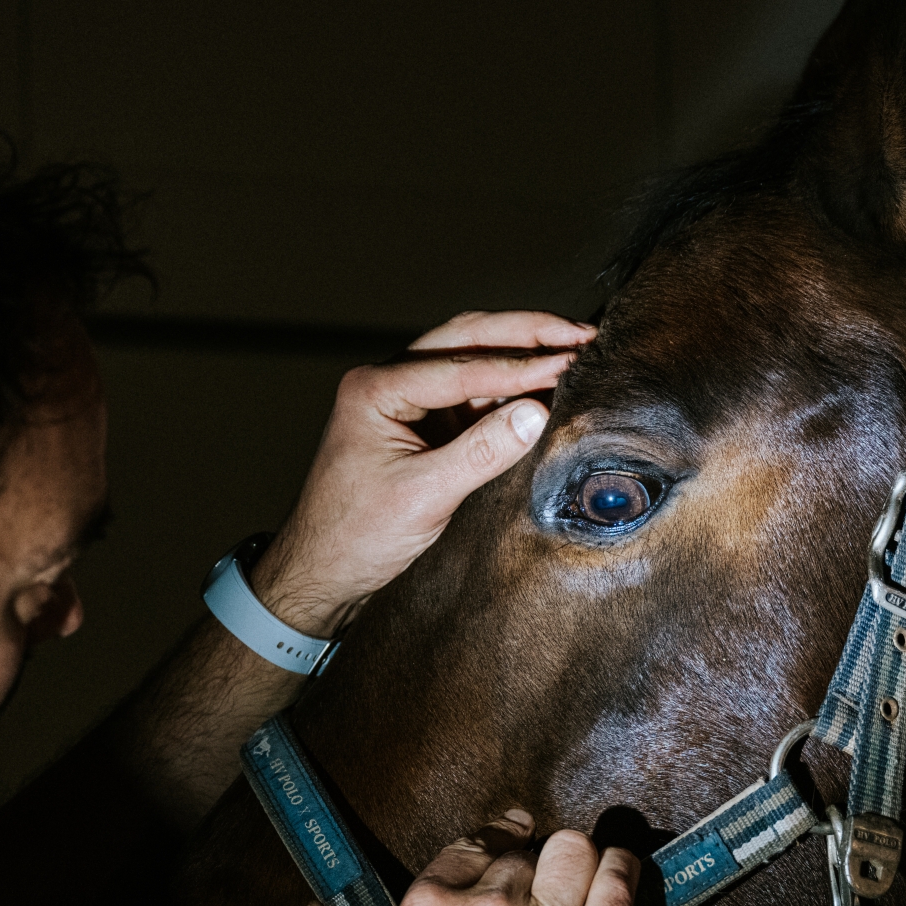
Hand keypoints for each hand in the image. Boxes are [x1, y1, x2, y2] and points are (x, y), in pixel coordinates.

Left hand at [254, 311, 593, 636]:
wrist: (323, 571)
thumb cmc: (355, 535)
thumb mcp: (422, 496)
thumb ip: (481, 453)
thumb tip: (536, 415)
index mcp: (375, 388)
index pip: (460, 365)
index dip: (520, 365)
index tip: (570, 360)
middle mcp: (389, 381)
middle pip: (468, 339)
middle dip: (527, 334)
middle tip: (581, 335)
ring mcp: (408, 400)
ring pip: (474, 359)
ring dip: (523, 356)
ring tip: (576, 351)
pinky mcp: (426, 424)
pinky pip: (474, 393)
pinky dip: (511, 388)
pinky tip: (548, 386)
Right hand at [303, 812, 638, 905]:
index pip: (470, 843)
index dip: (491, 844)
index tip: (505, 844)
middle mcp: (489, 905)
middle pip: (522, 852)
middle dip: (528, 869)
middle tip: (535, 897)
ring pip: (573, 850)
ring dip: (575, 859)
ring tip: (576, 878)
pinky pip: (619, 882)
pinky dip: (622, 868)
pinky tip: (616, 872)